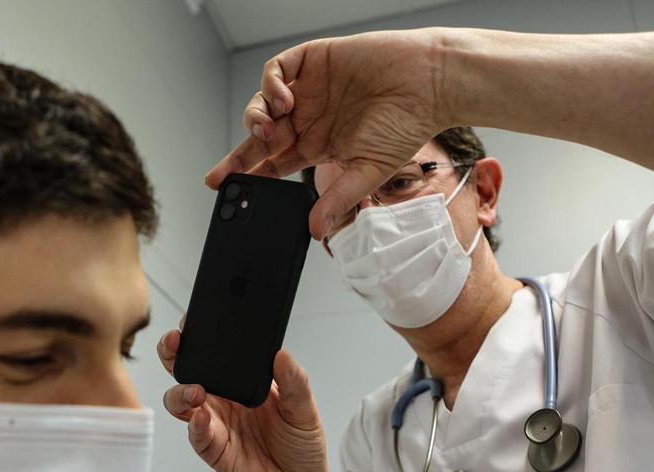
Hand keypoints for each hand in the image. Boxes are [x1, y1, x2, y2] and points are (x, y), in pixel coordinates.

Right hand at [157, 326, 332, 471]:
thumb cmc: (301, 445)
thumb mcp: (305, 410)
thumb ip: (295, 383)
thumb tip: (282, 355)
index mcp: (242, 381)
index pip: (216, 352)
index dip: (200, 335)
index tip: (194, 321)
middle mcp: (222, 398)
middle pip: (187, 369)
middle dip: (174, 353)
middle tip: (177, 343)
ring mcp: (214, 422)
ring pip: (181, 399)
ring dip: (181, 391)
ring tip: (196, 391)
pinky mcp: (212, 448)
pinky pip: (196, 433)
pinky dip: (195, 424)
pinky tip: (202, 418)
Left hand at [204, 30, 449, 239]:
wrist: (430, 82)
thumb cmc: (407, 124)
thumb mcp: (368, 170)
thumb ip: (338, 198)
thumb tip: (315, 231)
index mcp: (319, 144)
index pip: (275, 163)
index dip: (250, 175)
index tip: (224, 191)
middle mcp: (310, 116)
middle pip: (261, 137)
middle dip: (238, 156)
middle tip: (223, 175)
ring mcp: (309, 88)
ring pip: (263, 104)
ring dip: (256, 118)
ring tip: (267, 130)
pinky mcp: (313, 59)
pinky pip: (278, 70)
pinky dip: (271, 85)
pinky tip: (284, 99)